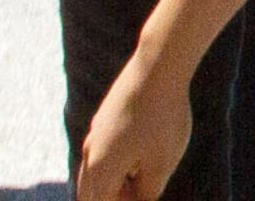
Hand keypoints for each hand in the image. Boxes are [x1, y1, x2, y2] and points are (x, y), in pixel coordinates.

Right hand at [74, 53, 191, 200]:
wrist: (157, 67)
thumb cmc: (164, 118)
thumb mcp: (162, 162)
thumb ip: (148, 192)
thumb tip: (142, 200)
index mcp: (100, 169)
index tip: (147, 193)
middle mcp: (90, 152)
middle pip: (90, 192)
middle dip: (114, 198)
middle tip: (142, 189)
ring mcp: (95, 133)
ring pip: (94, 171)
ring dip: (114, 182)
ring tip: (142, 176)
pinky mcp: (104, 118)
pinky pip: (102, 151)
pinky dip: (115, 163)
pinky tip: (138, 154)